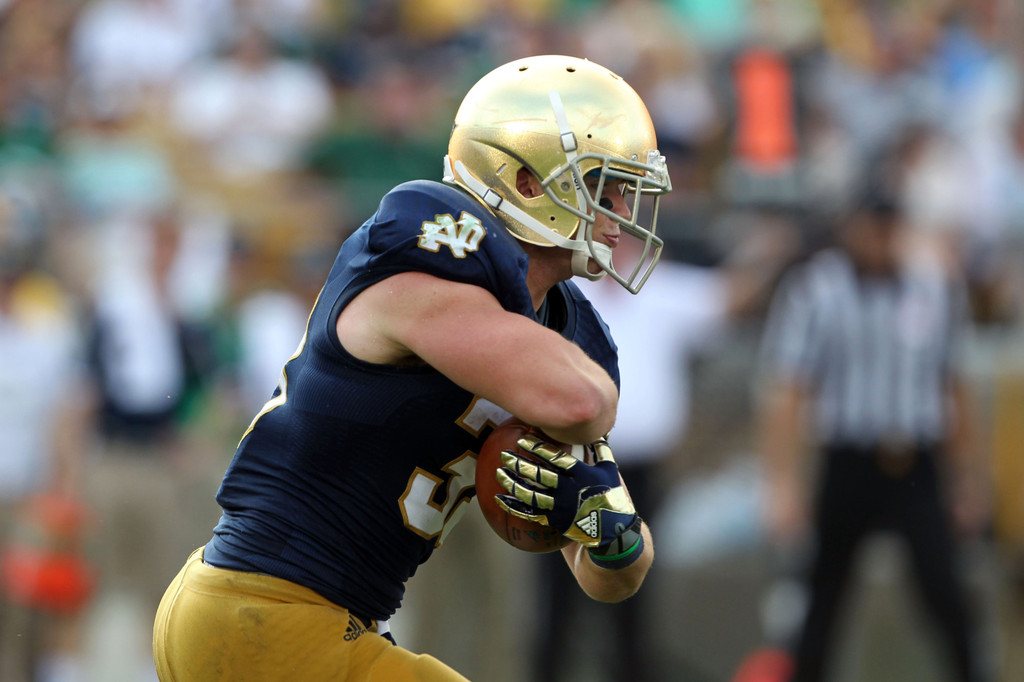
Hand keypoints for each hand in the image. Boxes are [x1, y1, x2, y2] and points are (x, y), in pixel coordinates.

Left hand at [494, 434, 636, 547]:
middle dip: (520, 464)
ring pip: (531, 495)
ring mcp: (561, 507)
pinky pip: (530, 513)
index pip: (556, 458)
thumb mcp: (611, 470)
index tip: (522, 439)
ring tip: (499, 473)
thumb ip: (600, 448)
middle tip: (504, 454)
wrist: (614, 532)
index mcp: (582, 475)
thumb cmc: (613, 496)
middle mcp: (569, 490)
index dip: (538, 448)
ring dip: (513, 483)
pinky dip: (513, 506)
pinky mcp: (555, 521)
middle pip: (539, 475)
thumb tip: (594, 427)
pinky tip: (499, 498)